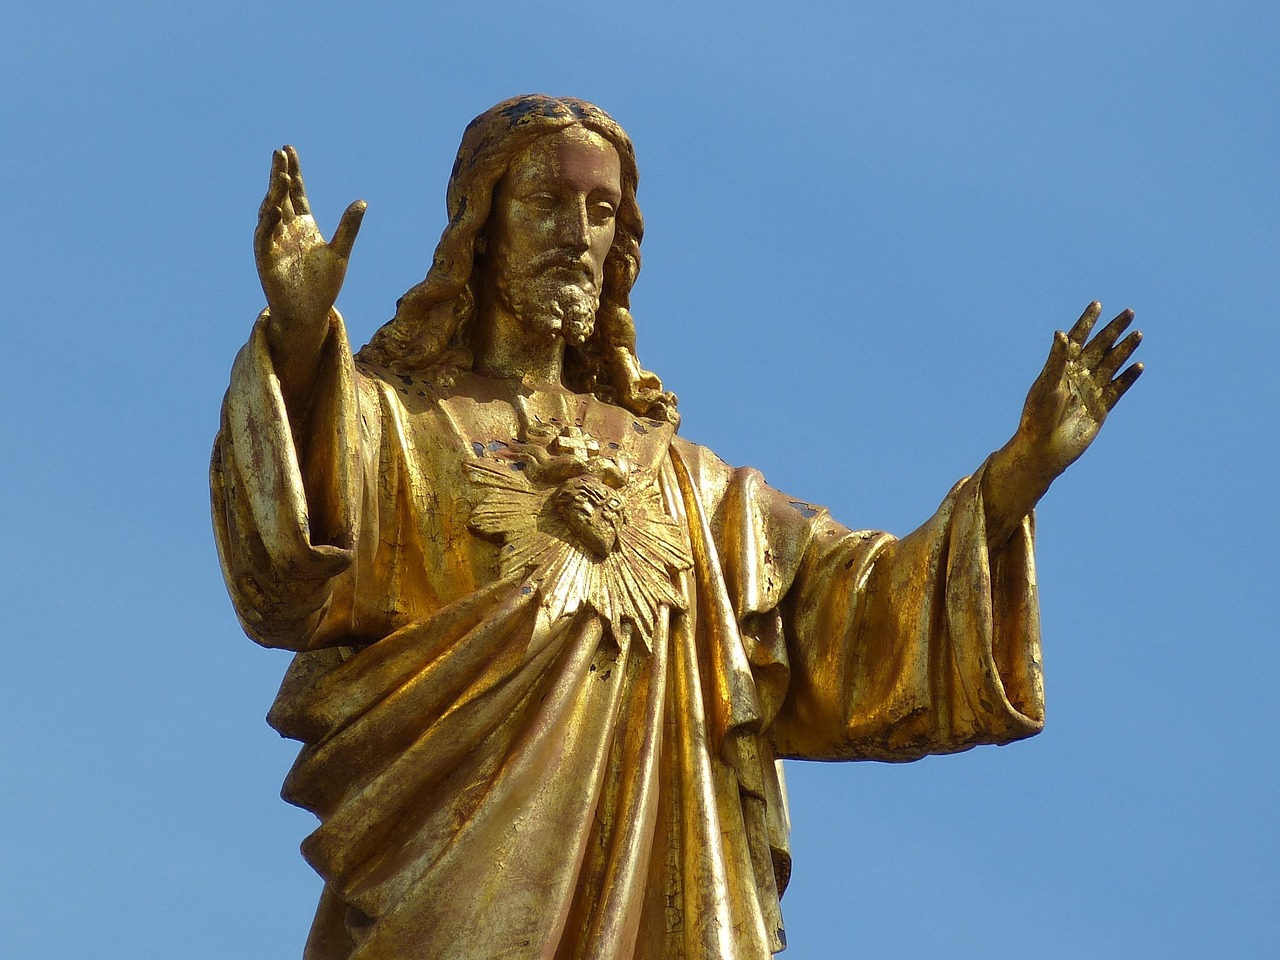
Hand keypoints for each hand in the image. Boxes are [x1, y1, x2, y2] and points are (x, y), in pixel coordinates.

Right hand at [254, 146, 365, 345]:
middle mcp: (286, 230)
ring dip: (275, 195)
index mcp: (304, 226)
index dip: (294, 172)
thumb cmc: (323, 286)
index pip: (296, 193)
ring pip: (271, 212)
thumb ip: (348, 228)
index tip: (289, 149)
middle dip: (280, 175)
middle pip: (282, 196)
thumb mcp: (340, 253)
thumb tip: (362, 202)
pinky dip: (268, 223)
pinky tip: (275, 209)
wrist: (310, 314)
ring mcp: (274, 243)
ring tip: (283, 176)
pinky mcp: (266, 259)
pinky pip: (264, 237)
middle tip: (280, 152)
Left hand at [1015, 301, 1143, 481]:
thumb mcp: (1047, 385)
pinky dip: (1128, 378)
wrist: (1044, 449)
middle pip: (1099, 347)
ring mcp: (1090, 391)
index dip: (1087, 322)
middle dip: (1113, 330)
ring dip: (1124, 349)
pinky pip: (1118, 389)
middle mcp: (1076, 376)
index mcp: (1060, 368)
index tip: (1097, 304)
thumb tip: (1062, 333)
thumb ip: (1057, 360)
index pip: (1076, 339)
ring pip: (1111, 365)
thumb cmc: (1038, 416)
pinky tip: (1138, 366)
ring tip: (1138, 333)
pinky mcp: (1101, 408)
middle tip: (1128, 312)